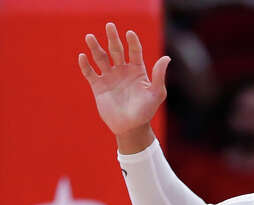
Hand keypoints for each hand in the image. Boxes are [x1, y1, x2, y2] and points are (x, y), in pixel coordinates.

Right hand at [78, 22, 169, 136]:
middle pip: (116, 50)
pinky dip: (86, 65)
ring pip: (101, 58)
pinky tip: (83, 56)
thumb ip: (159, 75)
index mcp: (137, 71)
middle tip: (109, 26)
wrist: (131, 127)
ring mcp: (110, 77)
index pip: (135, 51)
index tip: (129, 33)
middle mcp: (122, 71)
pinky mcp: (98, 86)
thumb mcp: (156, 93)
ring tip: (90, 36)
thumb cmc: (146, 111)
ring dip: (95, 47)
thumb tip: (167, 57)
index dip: (132, 42)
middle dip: (113, 38)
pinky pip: (90, 73)